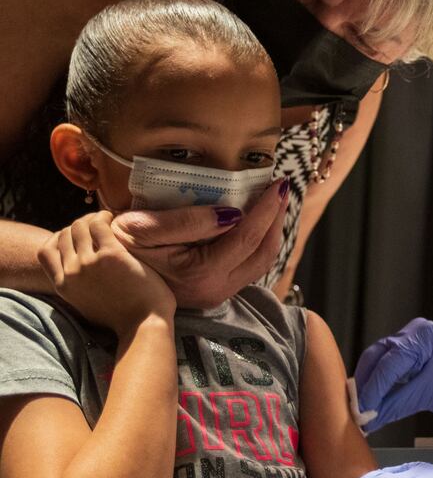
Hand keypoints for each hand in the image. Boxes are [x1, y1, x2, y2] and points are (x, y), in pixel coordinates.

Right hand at [37, 211, 174, 334]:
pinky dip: (104, 217)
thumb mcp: (86, 305)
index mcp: (63, 286)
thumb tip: (77, 273)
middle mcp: (72, 273)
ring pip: (79, 226)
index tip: (76, 237)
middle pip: (64, 234)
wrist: (143, 326)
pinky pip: (99, 225)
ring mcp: (89, 264)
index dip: (59, 238)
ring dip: (92, 218)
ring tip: (107, 220)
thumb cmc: (123, 318)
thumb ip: (77, 287)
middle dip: (79, 225)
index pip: (45, 251)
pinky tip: (114, 219)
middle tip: (97, 224)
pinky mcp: (111, 256)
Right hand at [111, 180, 288, 309]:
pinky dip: (258, 241)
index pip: (248, 237)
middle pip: (265, 252)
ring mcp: (218, 294)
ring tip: (274, 201)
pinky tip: (257, 220)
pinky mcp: (217, 291)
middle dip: (277, 218)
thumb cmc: (119, 249)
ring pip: (261, 262)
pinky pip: (249, 265)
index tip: (277, 183)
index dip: (267, 209)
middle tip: (281, 189)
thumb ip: (187, 220)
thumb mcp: (142, 228)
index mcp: (201, 273)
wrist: (106, 280)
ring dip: (271, 230)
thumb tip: (234, 213)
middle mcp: (216, 289)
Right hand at [353, 318, 432, 432]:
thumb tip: (369, 419)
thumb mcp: (430, 394)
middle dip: (367, 384)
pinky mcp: (411, 356)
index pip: (389, 361)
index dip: (374, 387)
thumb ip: (396, 404)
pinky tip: (373, 402)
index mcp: (422, 335)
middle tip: (357, 410)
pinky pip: (389, 370)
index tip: (361, 409)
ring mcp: (411, 343)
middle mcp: (413, 333)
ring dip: (371, 386)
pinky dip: (381, 386)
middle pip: (378, 357)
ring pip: (380, 363)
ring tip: (362, 409)